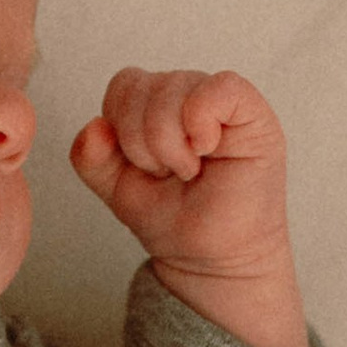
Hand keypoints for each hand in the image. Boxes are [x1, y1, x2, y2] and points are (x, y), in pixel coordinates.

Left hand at [69, 66, 311, 346]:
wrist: (211, 260)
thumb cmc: (176, 220)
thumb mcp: (118, 189)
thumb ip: (92, 159)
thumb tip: (94, 127)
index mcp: (157, 106)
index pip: (124, 85)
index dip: (121, 127)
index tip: (144, 168)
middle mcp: (189, 96)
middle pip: (142, 86)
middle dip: (142, 142)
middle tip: (170, 174)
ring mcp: (221, 103)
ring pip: (174, 87)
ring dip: (170, 143)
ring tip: (189, 171)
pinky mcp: (253, 114)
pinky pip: (221, 88)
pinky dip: (201, 122)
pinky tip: (205, 150)